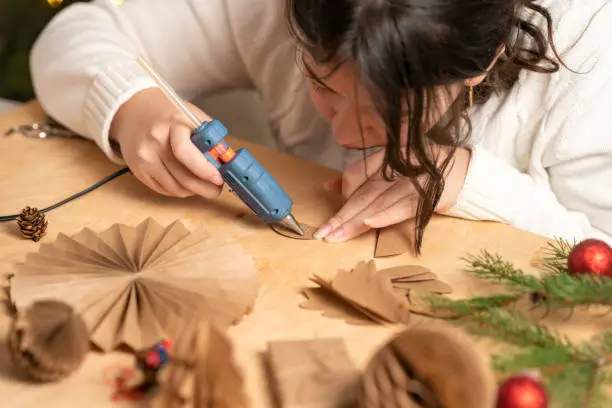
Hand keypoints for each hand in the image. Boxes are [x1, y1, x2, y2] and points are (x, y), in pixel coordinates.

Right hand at [109, 87, 223, 197]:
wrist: (134, 110)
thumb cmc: (170, 115)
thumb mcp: (193, 117)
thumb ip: (211, 139)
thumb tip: (227, 163)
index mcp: (173, 124)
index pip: (186, 153)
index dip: (205, 170)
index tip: (219, 178)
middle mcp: (154, 142)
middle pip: (183, 178)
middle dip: (206, 188)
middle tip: (217, 189)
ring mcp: (144, 158)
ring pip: (175, 189)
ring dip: (194, 191)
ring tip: (202, 183)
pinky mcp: (138, 171)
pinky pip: (164, 190)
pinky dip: (179, 190)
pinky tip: (185, 181)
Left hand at [314, 147, 470, 241]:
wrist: (464, 171)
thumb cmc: (421, 171)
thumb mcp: (391, 167)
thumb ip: (361, 176)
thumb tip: (329, 187)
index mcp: (386, 157)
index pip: (357, 173)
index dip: (343, 193)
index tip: (333, 217)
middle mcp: (397, 166)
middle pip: (363, 192)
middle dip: (342, 215)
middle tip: (323, 233)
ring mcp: (413, 179)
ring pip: (378, 201)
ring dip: (356, 221)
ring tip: (337, 236)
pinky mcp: (428, 194)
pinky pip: (403, 206)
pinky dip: (386, 214)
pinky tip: (370, 224)